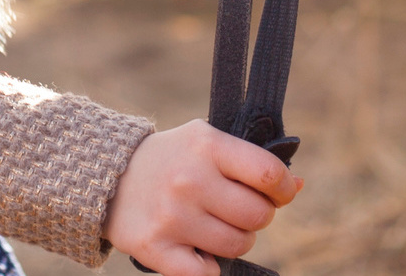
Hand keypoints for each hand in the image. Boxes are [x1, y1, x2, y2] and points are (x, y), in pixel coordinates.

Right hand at [103, 120, 300, 275]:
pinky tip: (197, 249)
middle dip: (256, 217)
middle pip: (257, 216)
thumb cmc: (172, 159)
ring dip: (235, 241)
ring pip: (238, 246)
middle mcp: (190, 179)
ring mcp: (173, 216)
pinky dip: (208, 266)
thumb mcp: (207, 143)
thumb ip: (250, 161)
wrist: (108, 175)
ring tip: (215, 227)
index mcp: (207, 145)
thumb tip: (297, 186)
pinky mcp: (156, 247)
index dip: (283, 189)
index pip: (269, 174)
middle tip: (237, 210)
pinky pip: (206, 274)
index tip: (278, 194)